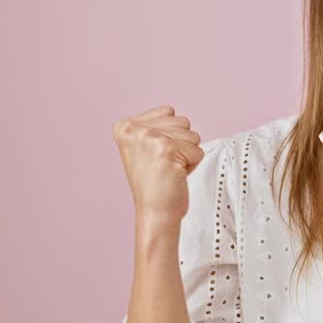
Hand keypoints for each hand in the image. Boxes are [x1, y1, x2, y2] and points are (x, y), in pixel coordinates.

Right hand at [113, 104, 204, 222]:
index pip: (168, 111)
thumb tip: (171, 110)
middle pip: (182, 121)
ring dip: (187, 154)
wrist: (155, 212)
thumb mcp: (144, 147)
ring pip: (192, 134)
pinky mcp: (166, 149)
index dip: (170, 135)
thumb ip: (155, 125)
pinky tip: (175, 175)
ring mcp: (149, 138)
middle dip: (181, 143)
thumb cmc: (154, 183)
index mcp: (124, 126)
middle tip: (164, 164)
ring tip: (170, 169)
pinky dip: (193, 164)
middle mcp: (134, 129)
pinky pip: (198, 150)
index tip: (155, 156)